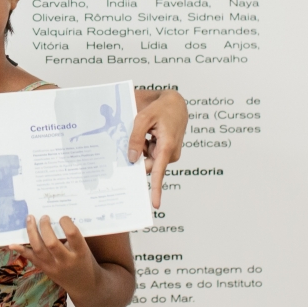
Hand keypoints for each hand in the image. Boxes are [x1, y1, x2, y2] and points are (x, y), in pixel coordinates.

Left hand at [11, 215, 98, 294]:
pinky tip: (12, 244)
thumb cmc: (85, 261)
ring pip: (38, 248)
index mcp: (80, 252)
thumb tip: (56, 218)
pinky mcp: (45, 269)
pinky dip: (21, 250)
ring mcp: (53, 266)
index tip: (62, 217)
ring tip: (30, 218)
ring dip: (32, 232)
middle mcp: (66, 260)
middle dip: (45, 226)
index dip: (66, 222)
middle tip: (44, 216)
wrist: (84, 286)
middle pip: (51, 242)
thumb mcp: (85, 249)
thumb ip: (73, 237)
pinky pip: (31, 258)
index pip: (72, 234)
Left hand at [130, 89, 185, 207]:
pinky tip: (147, 134)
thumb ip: (136, 138)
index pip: (159, 171)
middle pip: (148, 164)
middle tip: (131, 142)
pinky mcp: (166, 151)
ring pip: (148, 158)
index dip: (156, 189)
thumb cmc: (161, 108)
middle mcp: (170, 153)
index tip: (155, 204)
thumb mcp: (143, 118)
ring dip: (142, 148)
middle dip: (138, 157)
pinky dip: (145, 146)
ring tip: (144, 131)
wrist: (176, 103)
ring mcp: (169, 153)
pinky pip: (151, 154)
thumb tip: (132, 158)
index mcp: (167, 146)